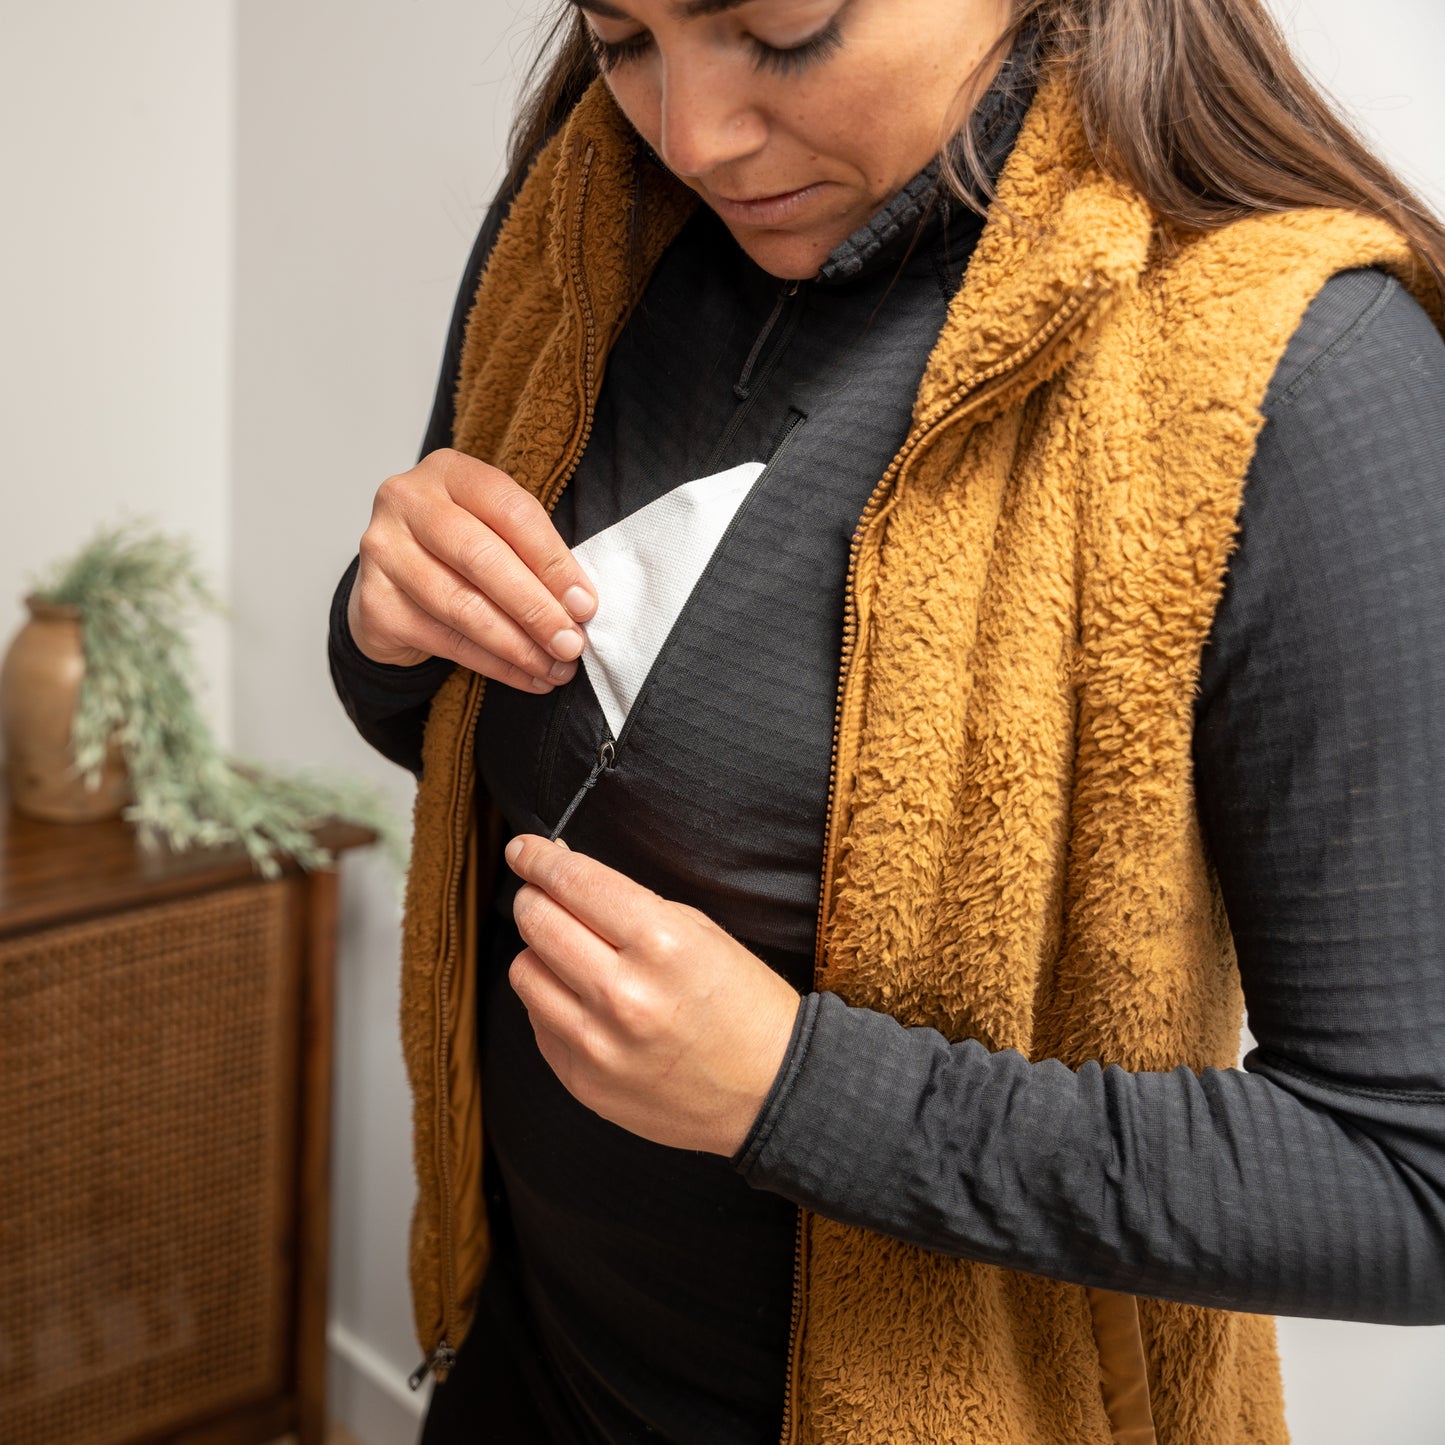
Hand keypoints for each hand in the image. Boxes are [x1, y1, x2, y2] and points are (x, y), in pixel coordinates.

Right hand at [348, 448, 596, 693]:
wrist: (392, 586)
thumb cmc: (458, 553)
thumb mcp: (495, 532)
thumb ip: (532, 554)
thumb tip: (579, 605)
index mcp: (449, 472)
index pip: (512, 511)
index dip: (554, 562)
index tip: (585, 604)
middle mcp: (406, 501)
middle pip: (482, 558)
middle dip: (536, 608)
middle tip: (571, 643)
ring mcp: (383, 551)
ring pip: (462, 606)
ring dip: (518, 646)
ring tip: (555, 667)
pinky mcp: (375, 602)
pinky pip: (446, 640)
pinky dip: (494, 665)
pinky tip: (527, 677)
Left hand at [505, 834, 801, 1155]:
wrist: (771, 1091)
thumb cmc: (742, 1003)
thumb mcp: (700, 931)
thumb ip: (627, 903)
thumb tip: (561, 876)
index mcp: (661, 944)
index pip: (574, 882)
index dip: (539, 858)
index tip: (523, 849)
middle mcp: (623, 995)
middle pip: (537, 922)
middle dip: (534, 897)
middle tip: (542, 893)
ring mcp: (598, 1045)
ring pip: (524, 972)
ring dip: (539, 952)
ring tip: (570, 952)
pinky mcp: (584, 1081)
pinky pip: (537, 1022)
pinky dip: (551, 1000)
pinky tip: (584, 1000)